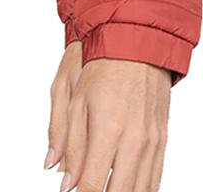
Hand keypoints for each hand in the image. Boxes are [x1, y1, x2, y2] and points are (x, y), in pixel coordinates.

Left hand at [45, 41, 171, 191]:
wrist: (133, 45)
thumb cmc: (98, 66)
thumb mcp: (71, 96)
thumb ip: (65, 139)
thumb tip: (61, 177)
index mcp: (107, 127)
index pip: (94, 181)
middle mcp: (134, 139)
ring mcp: (152, 141)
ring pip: (140, 189)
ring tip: (103, 190)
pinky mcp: (162, 140)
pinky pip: (155, 178)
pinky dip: (140, 190)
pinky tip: (126, 190)